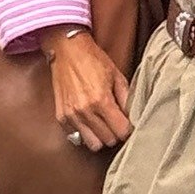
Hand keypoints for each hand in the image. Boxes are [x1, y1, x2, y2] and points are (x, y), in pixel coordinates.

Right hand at [40, 26, 132, 151]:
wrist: (66, 50)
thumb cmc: (93, 60)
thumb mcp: (117, 76)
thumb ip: (126, 98)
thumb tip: (133, 117)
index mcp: (101, 101)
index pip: (122, 131)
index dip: (128, 129)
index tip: (128, 123)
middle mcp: (85, 111)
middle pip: (108, 140)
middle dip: (115, 133)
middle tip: (116, 122)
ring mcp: (71, 115)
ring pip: (93, 144)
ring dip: (100, 136)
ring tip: (102, 124)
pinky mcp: (61, 116)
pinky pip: (77, 136)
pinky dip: (85, 132)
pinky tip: (89, 121)